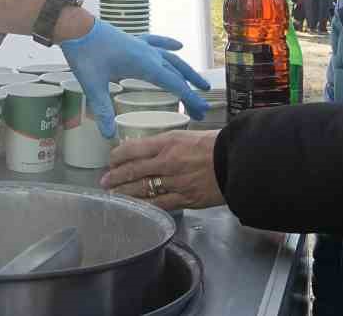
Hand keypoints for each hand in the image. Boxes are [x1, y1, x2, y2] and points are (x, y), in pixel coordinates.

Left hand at [60, 20, 209, 137]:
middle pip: (176, 74)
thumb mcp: (93, 86)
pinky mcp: (133, 40)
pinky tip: (178, 45)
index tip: (202, 110)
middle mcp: (148, 54)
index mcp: (144, 65)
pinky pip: (156, 42)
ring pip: (171, 59)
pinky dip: (168, 44)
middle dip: (190, 92)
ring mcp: (141, 45)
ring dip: (186, 71)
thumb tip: (109, 135)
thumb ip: (103, 110)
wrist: (75, 27)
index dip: (189, 98)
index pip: (174, 84)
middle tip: (201, 108)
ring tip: (201, 82)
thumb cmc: (85, 54)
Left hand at [100, 129, 224, 210]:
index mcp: (168, 142)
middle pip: (133, 171)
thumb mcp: (188, 135)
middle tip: (104, 181)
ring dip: (125, 193)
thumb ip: (168, 143)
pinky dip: (145, 206)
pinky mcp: (185, 199)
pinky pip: (160, 204)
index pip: (134, 148)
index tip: (111, 160)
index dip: (118, 156)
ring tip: (113, 195)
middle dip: (115, 176)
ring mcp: (175, 182)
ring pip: (143, 189)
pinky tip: (135, 207)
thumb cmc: (216, 144)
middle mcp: (167, 162)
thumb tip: (150, 150)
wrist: (238, 161)